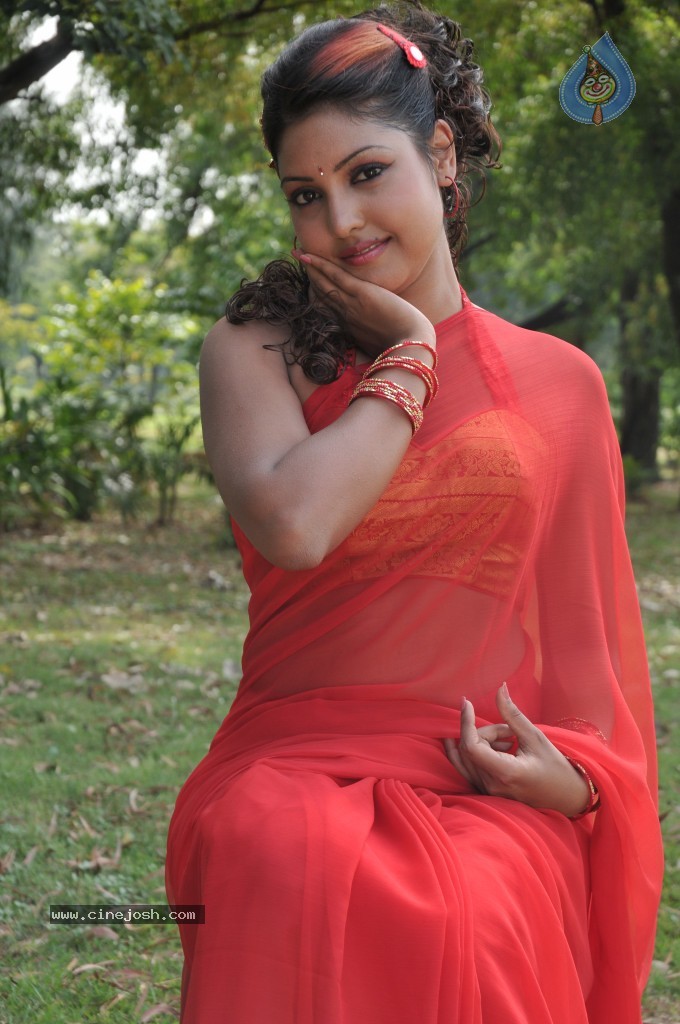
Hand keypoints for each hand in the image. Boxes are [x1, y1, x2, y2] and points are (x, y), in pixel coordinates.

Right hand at [293, 249, 434, 357]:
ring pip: (325, 283)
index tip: (310, 280)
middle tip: (298, 260)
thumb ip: (372, 334)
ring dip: (311, 268)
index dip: (317, 292)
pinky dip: (321, 266)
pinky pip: (336, 277)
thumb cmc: (402, 346)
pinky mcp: (362, 295)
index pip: (328, 306)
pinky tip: (310, 256)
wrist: (411, 346)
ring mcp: (352, 305)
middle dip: (310, 277)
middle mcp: (345, 316)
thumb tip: (374, 330)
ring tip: (299, 254)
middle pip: (322, 293)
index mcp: (349, 327)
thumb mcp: (381, 341)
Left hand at [444, 684, 591, 817]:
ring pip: (466, 756)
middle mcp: (491, 785)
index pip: (471, 747)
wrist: (565, 797)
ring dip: (483, 742)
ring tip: (509, 742)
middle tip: (511, 732)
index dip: (465, 722)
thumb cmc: (554, 767)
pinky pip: (466, 767)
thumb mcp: (535, 737)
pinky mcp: (485, 792)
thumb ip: (512, 714)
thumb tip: (500, 688)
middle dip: (486, 732)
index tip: (467, 703)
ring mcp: (486, 791)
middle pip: (470, 748)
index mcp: (505, 773)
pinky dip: (475, 751)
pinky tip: (493, 745)